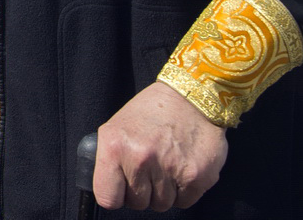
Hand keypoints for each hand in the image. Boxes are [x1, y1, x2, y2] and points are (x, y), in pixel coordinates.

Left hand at [94, 81, 227, 211]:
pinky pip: (183, 202)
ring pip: (161, 205)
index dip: (115, 195)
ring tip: (165, 163)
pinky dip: (182, 191)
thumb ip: (110, 158)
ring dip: (163, 191)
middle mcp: (140, 158)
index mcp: (115, 145)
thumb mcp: (118, 126)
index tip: (120, 188)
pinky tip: (180, 167)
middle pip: (137, 203)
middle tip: (148, 168)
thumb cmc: (150, 112)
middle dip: (141, 191)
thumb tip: (107, 190)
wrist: (189, 97)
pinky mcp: (196, 177)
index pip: (107, 197)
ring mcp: (169, 168)